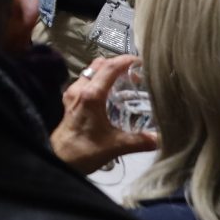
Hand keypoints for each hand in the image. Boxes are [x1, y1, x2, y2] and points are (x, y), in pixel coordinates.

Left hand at [50, 54, 158, 173]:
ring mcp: (72, 93)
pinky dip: (99, 81)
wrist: (59, 159)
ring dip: (107, 72)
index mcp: (91, 95)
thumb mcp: (116, 146)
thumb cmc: (85, 150)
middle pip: (99, 65)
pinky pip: (86, 82)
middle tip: (136, 74)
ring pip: (91, 72)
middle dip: (118, 64)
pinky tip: (110, 96)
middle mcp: (80, 89)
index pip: (109, 67)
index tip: (141, 61)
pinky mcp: (69, 100)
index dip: (125, 60)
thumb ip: (139, 141)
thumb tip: (160, 139)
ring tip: (125, 83)